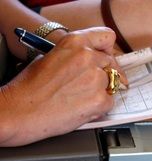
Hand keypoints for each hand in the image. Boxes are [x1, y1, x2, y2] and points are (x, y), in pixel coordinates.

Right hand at [0, 27, 122, 145]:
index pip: (107, 37)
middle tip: (89, 85)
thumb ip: (76, 56)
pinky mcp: (99, 100)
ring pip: (111, 84)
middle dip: (103, 74)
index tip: (106, 60)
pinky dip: (99, 107)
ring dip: (100, 91)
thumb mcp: (53, 57)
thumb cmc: (30, 87)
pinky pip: (109, 102)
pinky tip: (82, 108)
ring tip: (79, 99)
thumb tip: (93, 63)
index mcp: (76, 42)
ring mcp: (96, 78)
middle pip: (110, 64)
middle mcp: (88, 57)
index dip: (107, 50)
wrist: (20, 111)